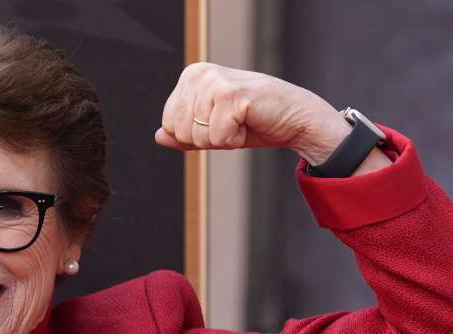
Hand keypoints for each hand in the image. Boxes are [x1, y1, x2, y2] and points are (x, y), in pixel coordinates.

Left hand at [153, 62, 355, 164]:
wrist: (294, 119)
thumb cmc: (254, 122)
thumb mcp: (211, 130)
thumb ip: (183, 134)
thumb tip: (158, 136)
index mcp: (191, 76)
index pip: (168, 124)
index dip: (195, 135)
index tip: (220, 122)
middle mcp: (199, 73)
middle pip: (180, 131)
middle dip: (208, 138)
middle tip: (233, 123)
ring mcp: (214, 82)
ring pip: (197, 136)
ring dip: (222, 139)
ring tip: (241, 121)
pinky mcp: (230, 95)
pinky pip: (217, 139)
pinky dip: (234, 140)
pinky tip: (249, 123)